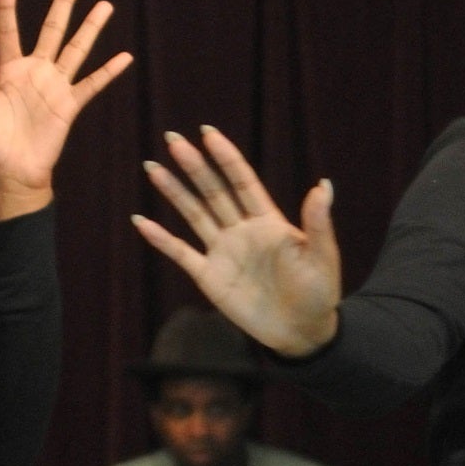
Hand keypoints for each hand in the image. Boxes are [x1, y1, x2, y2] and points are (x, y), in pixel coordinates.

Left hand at [0, 0, 132, 221]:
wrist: (10, 173)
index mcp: (9, 70)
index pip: (9, 30)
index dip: (8, 6)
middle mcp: (35, 72)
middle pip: (52, 30)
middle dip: (64, 5)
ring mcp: (55, 87)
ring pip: (76, 50)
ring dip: (91, 29)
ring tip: (105, 6)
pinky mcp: (70, 105)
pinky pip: (92, 84)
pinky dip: (108, 71)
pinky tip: (124, 57)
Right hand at [132, 126, 341, 358]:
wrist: (302, 332)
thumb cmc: (318, 293)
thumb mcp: (321, 256)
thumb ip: (317, 222)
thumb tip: (323, 185)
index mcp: (268, 221)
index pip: (243, 182)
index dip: (226, 158)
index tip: (208, 133)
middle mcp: (242, 230)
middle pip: (214, 192)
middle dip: (194, 166)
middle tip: (172, 139)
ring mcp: (224, 252)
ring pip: (194, 215)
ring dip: (174, 192)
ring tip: (153, 168)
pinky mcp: (210, 277)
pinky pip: (181, 253)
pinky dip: (161, 239)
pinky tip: (141, 222)